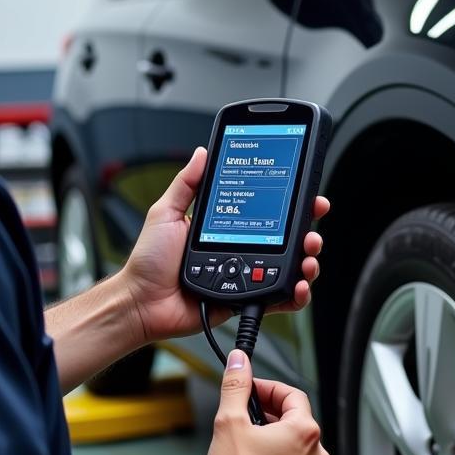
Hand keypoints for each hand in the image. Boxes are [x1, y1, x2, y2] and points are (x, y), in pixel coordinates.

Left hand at [121, 147, 329, 344]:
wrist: (142, 301)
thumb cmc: (149, 261)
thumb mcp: (166, 212)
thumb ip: (187, 183)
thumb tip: (203, 152)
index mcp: (226, 226)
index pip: (266, 209)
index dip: (290, 201)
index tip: (306, 191)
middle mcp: (241, 248)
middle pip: (285, 238)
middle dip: (307, 229)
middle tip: (312, 225)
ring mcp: (245, 274)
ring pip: (288, 267)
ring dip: (307, 260)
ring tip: (308, 255)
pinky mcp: (245, 299)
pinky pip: (277, 298)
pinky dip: (295, 294)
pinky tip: (298, 285)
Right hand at [205, 350, 330, 454]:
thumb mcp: (229, 422)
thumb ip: (236, 385)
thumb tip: (239, 362)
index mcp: (304, 432)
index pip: (292, 396)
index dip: (269, 390)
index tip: (252, 391)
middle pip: (297, 424)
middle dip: (271, 418)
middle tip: (246, 421)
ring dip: (277, 448)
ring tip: (250, 453)